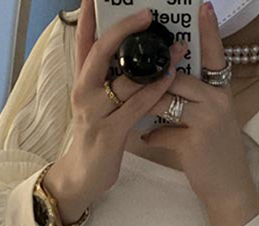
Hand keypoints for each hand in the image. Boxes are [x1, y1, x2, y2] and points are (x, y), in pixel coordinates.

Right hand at [46, 0, 187, 211]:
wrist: (83, 176)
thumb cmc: (97, 137)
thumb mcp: (98, 103)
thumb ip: (110, 79)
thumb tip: (131, 54)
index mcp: (81, 81)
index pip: (84, 41)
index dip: (89, 16)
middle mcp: (83, 92)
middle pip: (100, 51)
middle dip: (124, 29)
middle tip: (148, 12)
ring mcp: (94, 113)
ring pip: (123, 79)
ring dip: (153, 62)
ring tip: (177, 46)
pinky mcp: (109, 133)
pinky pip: (135, 106)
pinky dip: (154, 91)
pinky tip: (170, 78)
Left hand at [140, 1, 258, 209]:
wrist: (229, 190)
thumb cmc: (215, 156)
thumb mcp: (211, 122)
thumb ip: (193, 102)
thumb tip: (165, 87)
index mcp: (222, 93)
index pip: (215, 56)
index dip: (209, 32)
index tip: (202, 7)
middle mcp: (218, 102)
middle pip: (177, 77)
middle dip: (153, 78)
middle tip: (131, 75)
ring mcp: (207, 121)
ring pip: (166, 100)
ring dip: (146, 105)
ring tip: (131, 106)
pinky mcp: (194, 142)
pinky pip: (162, 131)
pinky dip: (151, 137)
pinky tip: (146, 140)